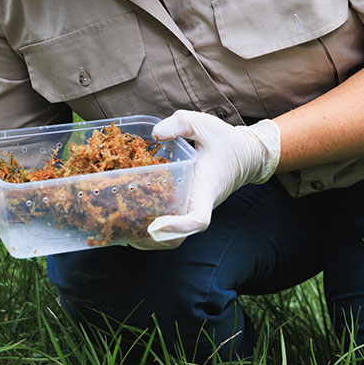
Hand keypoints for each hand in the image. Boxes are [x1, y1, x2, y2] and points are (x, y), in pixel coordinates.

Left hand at [133, 111, 280, 248]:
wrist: (245, 154)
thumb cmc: (225, 141)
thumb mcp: (204, 124)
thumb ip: (181, 124)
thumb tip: (155, 135)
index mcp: (205, 190)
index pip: (198, 220)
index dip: (177, 227)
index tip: (154, 226)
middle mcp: (197, 205)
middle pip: (176, 238)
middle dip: (150, 240)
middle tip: (121, 228)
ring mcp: (190, 208)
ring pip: (170, 237)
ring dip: (145, 238)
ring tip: (119, 227)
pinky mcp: (185, 206)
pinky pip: (168, 225)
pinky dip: (148, 228)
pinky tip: (126, 216)